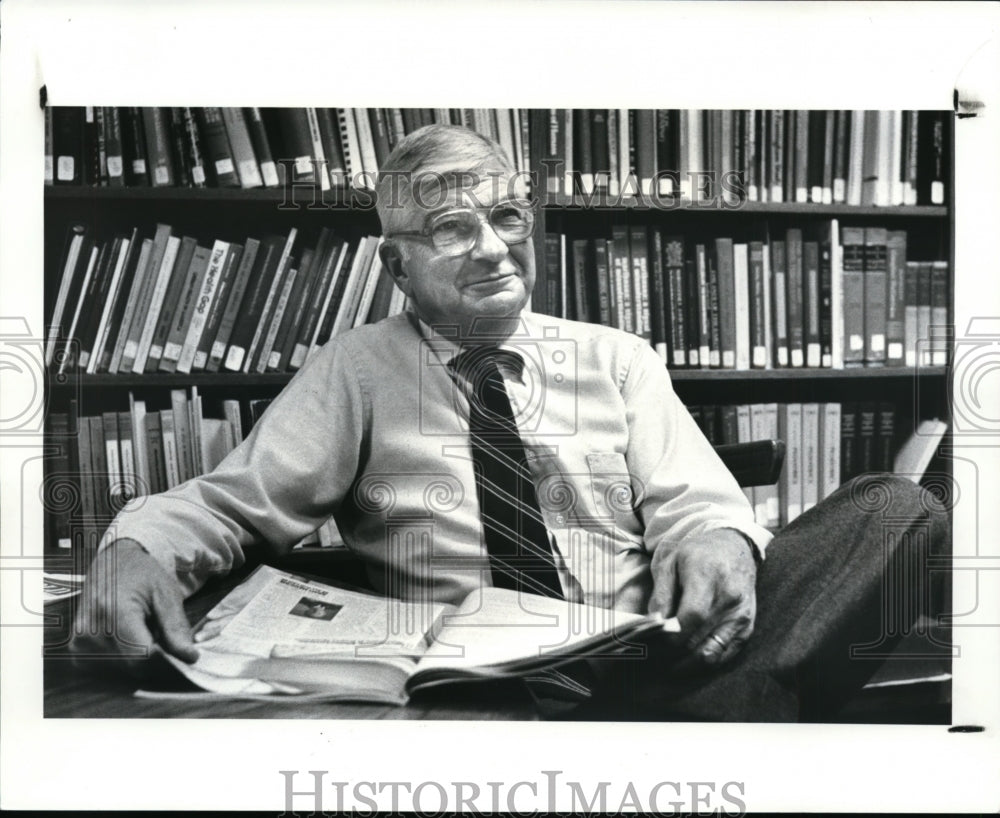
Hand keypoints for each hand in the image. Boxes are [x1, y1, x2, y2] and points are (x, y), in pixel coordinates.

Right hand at [69, 539, 197, 673]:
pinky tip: (129, 640)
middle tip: (164, 639)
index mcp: (115, 613)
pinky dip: (123, 660)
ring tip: (144, 633)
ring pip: (121, 671)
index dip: (166, 661)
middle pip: (132, 667)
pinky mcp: (76, 648)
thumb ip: (176, 628)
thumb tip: (189, 658)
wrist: (115, 561)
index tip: (182, 656)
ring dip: (139, 660)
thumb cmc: (144, 575)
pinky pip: (107, 668)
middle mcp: (91, 630)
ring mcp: (80, 641)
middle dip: (155, 661)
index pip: (142, 657)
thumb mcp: (167, 595)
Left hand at [648, 529, 756, 665]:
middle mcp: (729, 599)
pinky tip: (688, 658)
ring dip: (688, 664)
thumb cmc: (700, 554)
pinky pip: (724, 655)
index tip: (653, 645)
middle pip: (699, 640)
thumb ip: (661, 595)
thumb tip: (653, 625)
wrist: (736, 548)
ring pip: (712, 654)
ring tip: (669, 662)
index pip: (691, 618)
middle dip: (673, 654)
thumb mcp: (671, 563)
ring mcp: (741, 615)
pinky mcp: (747, 627)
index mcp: (708, 577)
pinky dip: (704, 660)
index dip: (671, 637)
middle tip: (654, 657)